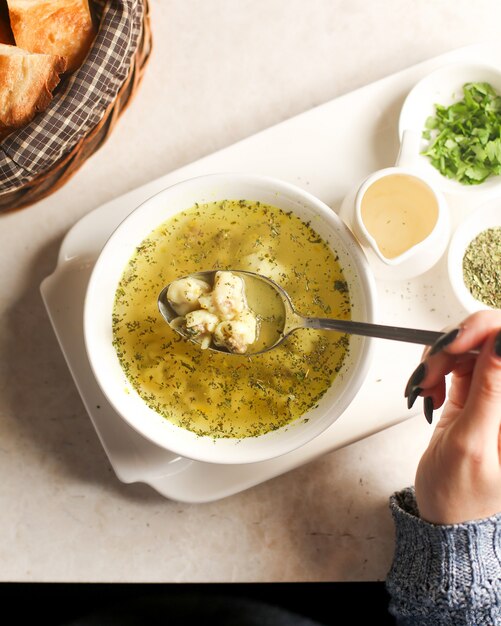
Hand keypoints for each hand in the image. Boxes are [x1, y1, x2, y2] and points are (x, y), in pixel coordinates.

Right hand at [405, 310, 500, 524]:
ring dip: (439, 360)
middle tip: (430, 372)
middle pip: (489, 339)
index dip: (485, 332)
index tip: (454, 345)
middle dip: (454, 346)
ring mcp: (492, 392)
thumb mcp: (472, 443)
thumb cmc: (462, 494)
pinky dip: (435, 369)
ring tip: (426, 390)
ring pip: (468, 346)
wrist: (445, 515)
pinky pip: (455, 361)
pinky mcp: (474, 391)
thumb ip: (488, 392)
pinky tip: (429, 391)